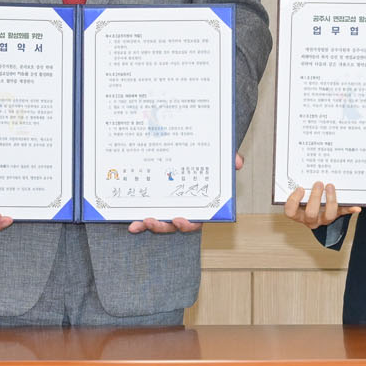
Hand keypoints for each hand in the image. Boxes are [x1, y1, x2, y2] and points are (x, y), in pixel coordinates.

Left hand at [125, 154, 242, 233]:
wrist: (179, 138)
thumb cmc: (203, 157)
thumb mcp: (217, 157)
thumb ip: (228, 159)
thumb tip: (237, 162)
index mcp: (197, 203)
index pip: (195, 220)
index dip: (187, 224)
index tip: (178, 220)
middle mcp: (180, 207)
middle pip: (172, 224)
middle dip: (161, 226)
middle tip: (151, 220)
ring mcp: (163, 205)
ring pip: (156, 221)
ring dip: (147, 225)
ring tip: (138, 223)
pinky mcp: (149, 200)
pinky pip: (143, 212)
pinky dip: (136, 219)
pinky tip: (129, 221)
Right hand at [282, 181, 360, 228]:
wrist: (317, 208)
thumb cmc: (304, 198)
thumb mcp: (298, 193)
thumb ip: (295, 183)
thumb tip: (290, 169)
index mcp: (298, 213)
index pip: (291, 211)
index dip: (294, 201)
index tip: (300, 188)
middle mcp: (310, 218)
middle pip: (311, 213)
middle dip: (315, 197)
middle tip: (319, 183)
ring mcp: (323, 218)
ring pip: (328, 215)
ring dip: (331, 200)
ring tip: (331, 186)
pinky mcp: (335, 215)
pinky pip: (343, 213)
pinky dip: (350, 210)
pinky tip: (356, 207)